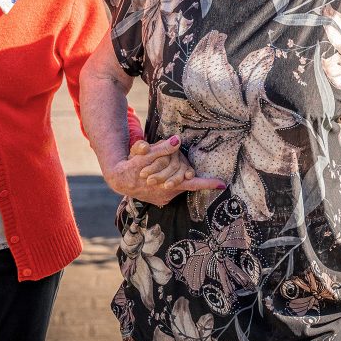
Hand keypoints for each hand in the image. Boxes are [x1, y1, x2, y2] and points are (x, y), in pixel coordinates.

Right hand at [106, 136, 225, 206]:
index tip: (222, 184)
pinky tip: (163, 174)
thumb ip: (162, 147)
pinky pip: (172, 189)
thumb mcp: (145, 153)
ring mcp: (164, 199)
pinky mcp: (161, 201)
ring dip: (176, 175)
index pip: (192, 183)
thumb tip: (178, 139)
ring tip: (163, 167)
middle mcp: (167, 194)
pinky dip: (171, 181)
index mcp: (166, 184)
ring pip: (178, 184)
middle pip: (184, 179)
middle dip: (184, 169)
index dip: (208, 183)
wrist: (119, 180)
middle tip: (181, 161)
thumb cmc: (132, 164)